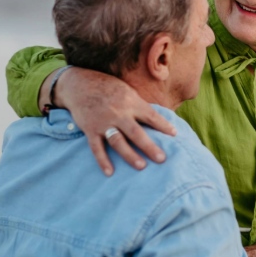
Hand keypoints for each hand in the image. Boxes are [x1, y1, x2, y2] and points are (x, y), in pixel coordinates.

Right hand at [46, 67, 177, 175]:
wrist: (80, 84)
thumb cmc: (109, 88)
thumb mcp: (128, 91)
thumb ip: (140, 106)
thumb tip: (158, 120)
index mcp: (130, 102)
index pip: (150, 115)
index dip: (162, 125)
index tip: (174, 135)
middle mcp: (118, 113)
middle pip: (136, 132)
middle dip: (149, 146)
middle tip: (162, 159)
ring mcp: (103, 123)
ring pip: (118, 141)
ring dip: (129, 155)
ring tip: (141, 166)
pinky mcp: (90, 129)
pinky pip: (96, 147)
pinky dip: (102, 160)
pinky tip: (109, 172)